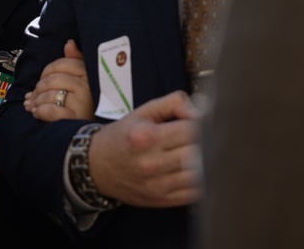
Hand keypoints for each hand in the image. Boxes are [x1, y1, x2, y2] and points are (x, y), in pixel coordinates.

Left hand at [25, 39, 92, 119]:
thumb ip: (76, 60)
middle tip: (31, 97)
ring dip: (36, 101)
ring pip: (50, 94)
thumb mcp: (85, 80)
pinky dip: (41, 111)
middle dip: (38, 88)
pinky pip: (52, 110)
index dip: (47, 72)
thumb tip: (69, 43)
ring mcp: (82, 102)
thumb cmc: (86, 103)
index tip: (42, 81)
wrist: (93, 132)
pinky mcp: (76, 118)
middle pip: (52, 79)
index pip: (62, 64)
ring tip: (32, 106)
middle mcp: (87, 86)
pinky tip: (37, 113)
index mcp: (88, 73)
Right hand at [87, 91, 200, 207]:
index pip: (191, 130)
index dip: (201, 124)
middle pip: (199, 152)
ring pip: (200, 174)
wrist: (97, 166)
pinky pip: (195, 193)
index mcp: (146, 137)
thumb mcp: (142, 112)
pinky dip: (201, 181)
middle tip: (205, 138)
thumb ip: (173, 103)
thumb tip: (201, 111)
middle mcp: (151, 162)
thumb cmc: (122, 137)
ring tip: (201, 154)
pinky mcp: (161, 200)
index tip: (199, 124)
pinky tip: (196, 171)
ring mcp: (157, 184)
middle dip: (206, 143)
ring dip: (206, 163)